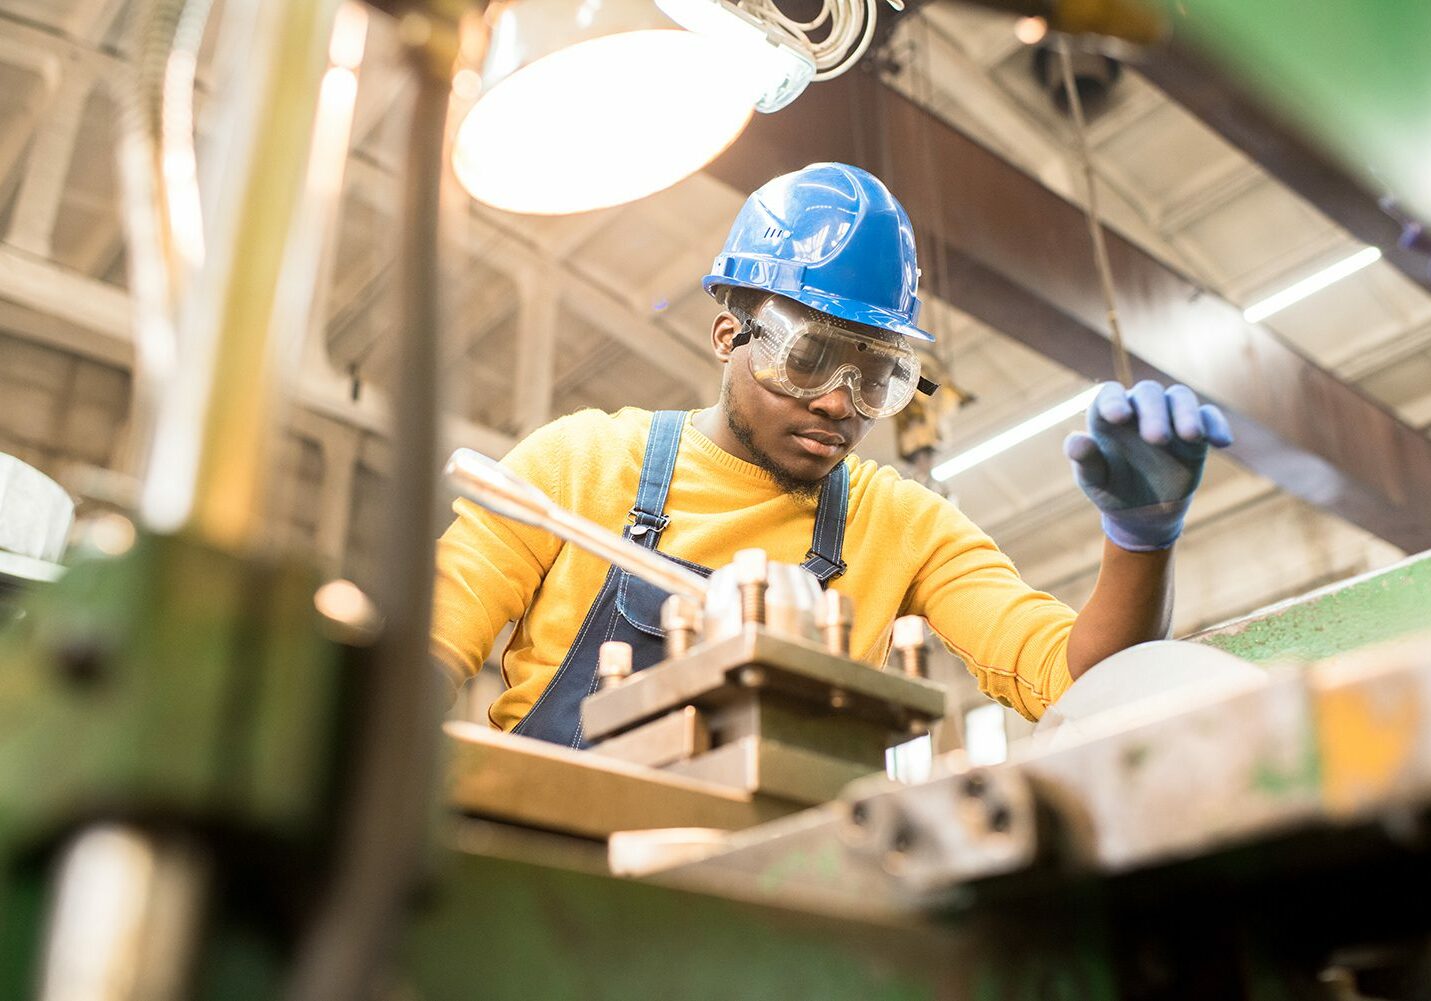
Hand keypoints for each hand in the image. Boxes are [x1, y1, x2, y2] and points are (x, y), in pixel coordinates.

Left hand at [1064, 381, 1232, 550]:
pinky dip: (1215, 426)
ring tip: (1190, 436)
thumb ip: (1086, 461)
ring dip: (1187, 413)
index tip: (1119, 418)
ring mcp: (1169, 417)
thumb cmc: (1112, 489)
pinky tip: (1221, 443)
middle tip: (1157, 439)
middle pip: (1148, 393)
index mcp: (1108, 416)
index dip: (1114, 401)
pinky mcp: (1195, 432)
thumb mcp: (1095, 481)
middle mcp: (1139, 409)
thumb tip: (1077, 441)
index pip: (1110, 394)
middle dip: (1154, 413)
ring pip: (1180, 398)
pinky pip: (1209, 417)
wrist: (1142, 511)